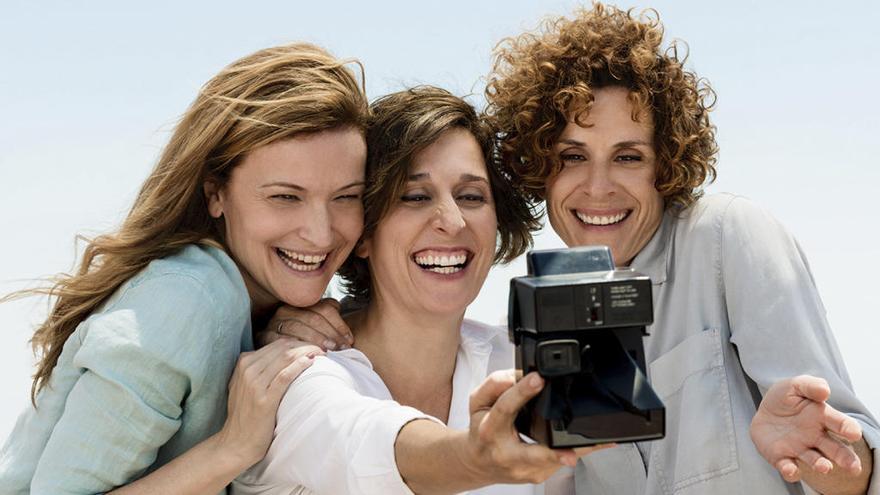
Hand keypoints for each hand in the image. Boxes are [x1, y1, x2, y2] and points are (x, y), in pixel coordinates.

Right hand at [215, 338, 323, 468]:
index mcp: (243, 362)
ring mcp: (254, 383)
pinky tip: (311, 363)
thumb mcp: (245, 385)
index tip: (313, 348)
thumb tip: (286, 355)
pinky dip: (300, 366)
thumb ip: (259, 368)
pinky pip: (285, 376)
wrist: (235, 443)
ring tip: (322, 354)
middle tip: (322, 349)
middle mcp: (247, 369)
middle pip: (283, 348)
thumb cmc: (245, 415)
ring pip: (286, 357)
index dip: (298, 343)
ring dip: (307, 352)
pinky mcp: (264, 399)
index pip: (277, 344)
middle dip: (305, 345)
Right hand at [257, 298, 353, 350]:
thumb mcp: (316, 330)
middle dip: (330, 334)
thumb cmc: (300, 345)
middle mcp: (286, 310)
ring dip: (316, 340)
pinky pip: (283, 340)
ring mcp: (274, 322)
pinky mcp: (264, 336)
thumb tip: (345, 329)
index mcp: (301, 303)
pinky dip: (298, 347)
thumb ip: (329, 322)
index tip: (349, 340)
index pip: (324, 308)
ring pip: (299, 327)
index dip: (339, 324)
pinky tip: (309, 355)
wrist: (270, 362)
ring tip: (329, 352)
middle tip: (342, 348)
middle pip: (313, 318)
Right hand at [465, 370, 612, 483]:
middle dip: (553, 455)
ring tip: (601, 441)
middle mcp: (506, 453)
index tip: (538, 379)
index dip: (522, 392)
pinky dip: (575, 452)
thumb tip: (517, 374)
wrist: (477, 462)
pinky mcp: (536, 476)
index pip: (506, 408)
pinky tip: (592, 445)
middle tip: (571, 454)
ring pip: (552, 462)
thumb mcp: (477, 402)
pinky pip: (559, 463)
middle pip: (532, 454)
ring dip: (576, 451)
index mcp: (490, 429)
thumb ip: (494, 384)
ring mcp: (522, 470)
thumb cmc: (481, 429)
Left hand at [750, 375, 862, 481]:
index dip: (847, 428)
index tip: (853, 433)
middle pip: (835, 449)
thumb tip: (824, 391)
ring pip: (815, 460)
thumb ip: (809, 386)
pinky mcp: (782, 458)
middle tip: (853, 467)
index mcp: (822, 417)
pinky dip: (791, 471)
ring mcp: (800, 449)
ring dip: (821, 465)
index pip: (840, 423)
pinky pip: (788, 467)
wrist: (765, 412)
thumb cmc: (786, 399)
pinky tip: (791, 470)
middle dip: (845, 458)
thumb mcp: (794, 386)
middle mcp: (816, 437)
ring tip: (825, 467)